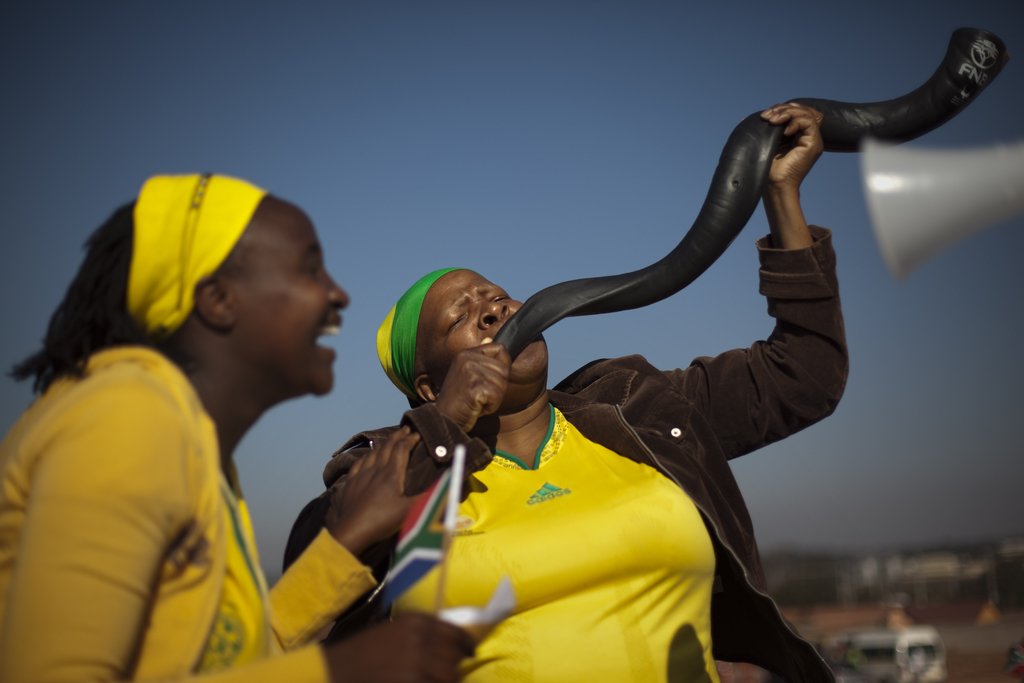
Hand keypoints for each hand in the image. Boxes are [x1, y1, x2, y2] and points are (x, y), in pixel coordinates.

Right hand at [323, 613, 474, 682]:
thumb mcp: (393, 631)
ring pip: (451, 675)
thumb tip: (448, 646)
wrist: (337, 671)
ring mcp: (417, 662)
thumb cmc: (362, 652)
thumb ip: (421, 634)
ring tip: (440, 681)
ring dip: (448, 680)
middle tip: (452, 673)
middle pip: (454, 655)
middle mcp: (420, 638)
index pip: (455, 631)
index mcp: (416, 621)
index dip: (466, 643)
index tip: (471, 652)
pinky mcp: (412, 682)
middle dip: (455, 666)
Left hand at [325, 427, 418, 554]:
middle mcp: (376, 470)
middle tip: (405, 429)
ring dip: (383, 444)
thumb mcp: (410, 510)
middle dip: (397, 437)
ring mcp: (360, 476)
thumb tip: (448, 484)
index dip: (410, 440)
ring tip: (388, 441)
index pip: (402, 449)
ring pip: (372, 453)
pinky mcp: (349, 483)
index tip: (417, 434)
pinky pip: (358, 463)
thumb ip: (428, 496)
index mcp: (391, 474)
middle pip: (387, 447)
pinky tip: (366, 457)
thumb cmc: (383, 521)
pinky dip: (366, 456)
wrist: (352, 531)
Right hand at [434, 342, 510, 431]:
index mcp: (466, 354)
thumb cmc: (459, 401)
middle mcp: (467, 359)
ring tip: (476, 401)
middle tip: (480, 395)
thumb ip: (481, 359)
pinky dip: (490, 407)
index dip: (503, 365)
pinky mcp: (474, 387)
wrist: (443, 420)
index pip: (500, 349)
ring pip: (502, 384)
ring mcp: (470, 372)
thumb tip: (491, 340)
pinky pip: (497, 396)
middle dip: (498, 387)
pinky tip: (476, 407)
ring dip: (493, 399)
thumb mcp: (468, 375)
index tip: (491, 379)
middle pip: (505, 368)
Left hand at [759, 102, 822, 248]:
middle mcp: (806, 136)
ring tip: (773, 121)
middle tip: (766, 117)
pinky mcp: (814, 144)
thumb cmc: (766, 168)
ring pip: (805, 113)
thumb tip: (759, 115)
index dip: (780, 109)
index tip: (764, 116)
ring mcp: (812, 140)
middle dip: (782, 109)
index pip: (794, 112)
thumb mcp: (766, 142)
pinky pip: (809, 122)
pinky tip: (784, 131)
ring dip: (787, 113)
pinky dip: (795, 121)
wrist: (773, 186)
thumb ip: (769, 128)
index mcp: (796, 135)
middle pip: (801, 110)